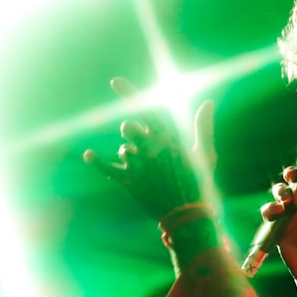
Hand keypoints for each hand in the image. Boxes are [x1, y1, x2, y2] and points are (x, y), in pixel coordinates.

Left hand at [83, 77, 216, 220]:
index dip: (128, 93)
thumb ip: (203, 126)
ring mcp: (139, 165)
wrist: (188, 215)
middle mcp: (151, 149)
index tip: (114, 81)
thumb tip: (208, 103)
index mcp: (169, 139)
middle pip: (128, 127)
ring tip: (144, 167)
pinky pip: (107, 168)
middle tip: (137, 138)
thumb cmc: (199, 182)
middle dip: (130, 130)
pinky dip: (96, 161)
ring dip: (128, 153)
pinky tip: (88, 155)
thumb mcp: (205, 153)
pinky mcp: (130, 181)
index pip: (146, 109)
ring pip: (123, 149)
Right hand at [260, 165, 296, 279]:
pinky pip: (269, 211)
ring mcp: (291, 213)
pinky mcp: (279, 224)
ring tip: (286, 203)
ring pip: (280, 193)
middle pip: (295, 180)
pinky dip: (270, 209)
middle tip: (291, 176)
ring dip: (281, 192)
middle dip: (291, 174)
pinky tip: (277, 214)